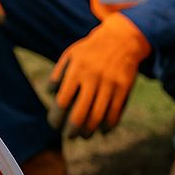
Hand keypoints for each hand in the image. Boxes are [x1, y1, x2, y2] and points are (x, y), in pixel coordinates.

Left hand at [48, 15, 150, 136]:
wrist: (122, 39)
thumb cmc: (91, 49)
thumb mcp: (71, 54)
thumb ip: (59, 73)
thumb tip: (51, 94)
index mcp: (77, 70)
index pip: (63, 101)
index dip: (56, 117)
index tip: (54, 124)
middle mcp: (93, 78)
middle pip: (80, 114)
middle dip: (72, 130)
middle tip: (69, 135)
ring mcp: (110, 85)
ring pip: (98, 117)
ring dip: (89, 131)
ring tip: (84, 135)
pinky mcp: (124, 89)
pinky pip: (115, 113)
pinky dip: (108, 125)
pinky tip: (102, 130)